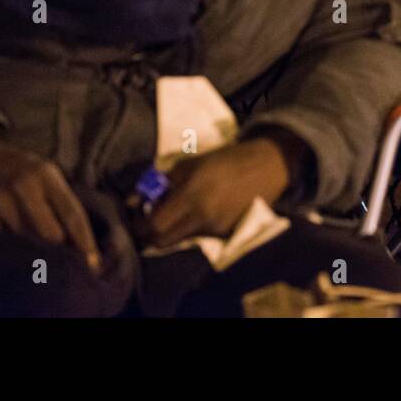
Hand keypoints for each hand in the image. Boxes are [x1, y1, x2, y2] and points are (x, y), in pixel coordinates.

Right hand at [0, 133, 101, 270]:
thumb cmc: (16, 170)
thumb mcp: (43, 174)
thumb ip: (59, 201)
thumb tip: (76, 241)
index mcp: (47, 175)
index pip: (73, 214)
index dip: (85, 242)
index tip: (93, 263)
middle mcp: (25, 185)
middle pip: (51, 233)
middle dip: (58, 251)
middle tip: (62, 264)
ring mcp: (0, 199)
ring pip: (25, 241)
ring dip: (31, 252)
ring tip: (32, 254)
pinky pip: (0, 242)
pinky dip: (7, 248)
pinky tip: (7, 244)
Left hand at [141, 138, 292, 246]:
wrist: (266, 166)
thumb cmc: (225, 159)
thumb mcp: (190, 164)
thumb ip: (162, 183)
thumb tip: (133, 200)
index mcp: (191, 195)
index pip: (153, 225)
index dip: (139, 225)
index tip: (135, 217)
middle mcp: (202, 217)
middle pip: (162, 240)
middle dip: (151, 233)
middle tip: (148, 220)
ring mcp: (215, 228)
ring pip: (180, 239)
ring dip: (172, 230)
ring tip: (176, 211)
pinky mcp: (226, 234)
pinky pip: (198, 236)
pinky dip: (191, 228)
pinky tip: (199, 212)